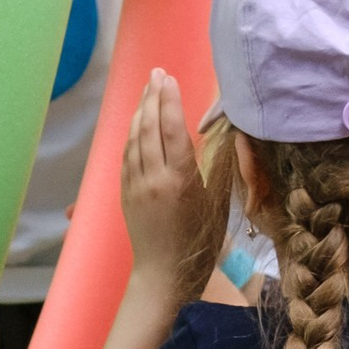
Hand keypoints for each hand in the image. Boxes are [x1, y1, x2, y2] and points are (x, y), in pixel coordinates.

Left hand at [120, 69, 225, 305]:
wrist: (164, 275)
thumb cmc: (200, 242)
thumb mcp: (217, 204)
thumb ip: (216, 168)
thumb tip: (222, 135)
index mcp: (180, 180)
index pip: (171, 129)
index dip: (170, 100)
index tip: (170, 78)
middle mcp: (154, 178)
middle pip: (149, 127)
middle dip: (152, 97)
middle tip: (158, 73)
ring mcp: (136, 185)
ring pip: (134, 138)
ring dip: (140, 111)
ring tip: (148, 90)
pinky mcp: (125, 193)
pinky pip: (127, 155)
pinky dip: (131, 133)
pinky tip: (137, 122)